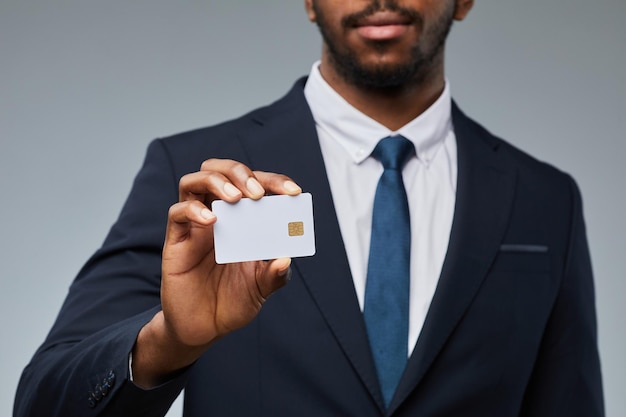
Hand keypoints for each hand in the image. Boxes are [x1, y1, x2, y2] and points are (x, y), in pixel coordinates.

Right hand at [132, 159, 301, 386]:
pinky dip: (193, 210)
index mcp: (243, 220)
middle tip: (257, 192)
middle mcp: (219, 215)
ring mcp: (195, 226)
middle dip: (240, 172)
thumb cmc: (233, 302)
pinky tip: (212, 222)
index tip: (293, 192)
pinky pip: (177, 213)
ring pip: (195, 181)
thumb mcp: (261, 289)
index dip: (274, 181)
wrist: (204, 329)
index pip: (255, 185)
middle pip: (220, 170)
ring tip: (236, 198)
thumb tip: (285, 258)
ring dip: (217, 181)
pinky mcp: (176, 241)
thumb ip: (275, 275)